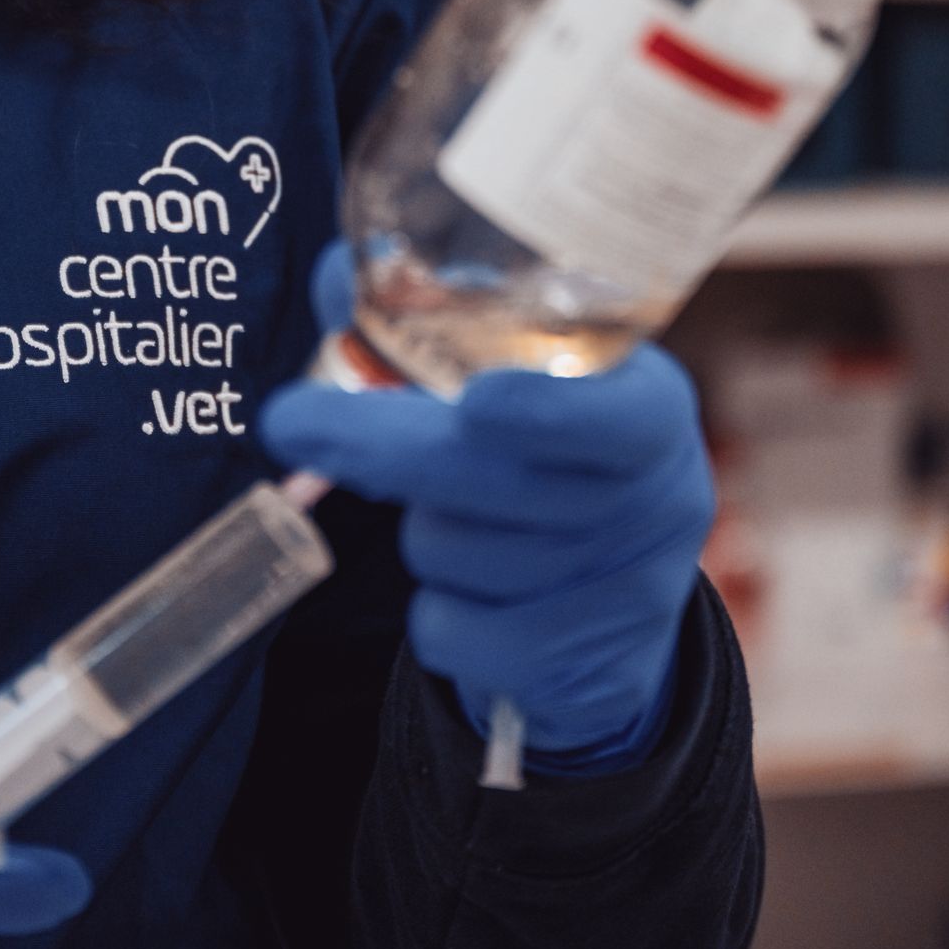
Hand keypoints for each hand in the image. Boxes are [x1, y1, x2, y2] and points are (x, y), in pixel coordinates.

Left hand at [261, 242, 714, 771]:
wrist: (606, 609)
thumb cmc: (542, 462)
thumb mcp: (516, 384)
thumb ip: (432, 324)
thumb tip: (338, 277)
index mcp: (649, 408)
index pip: (616, 415)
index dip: (546, 412)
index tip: (477, 401)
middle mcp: (658, 499)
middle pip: (497, 481)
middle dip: (381, 446)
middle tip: (290, 421)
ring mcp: (629, 594)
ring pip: (455, 553)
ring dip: (422, 533)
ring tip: (459, 518)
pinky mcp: (583, 671)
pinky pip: (450, 633)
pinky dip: (434, 613)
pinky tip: (473, 596)